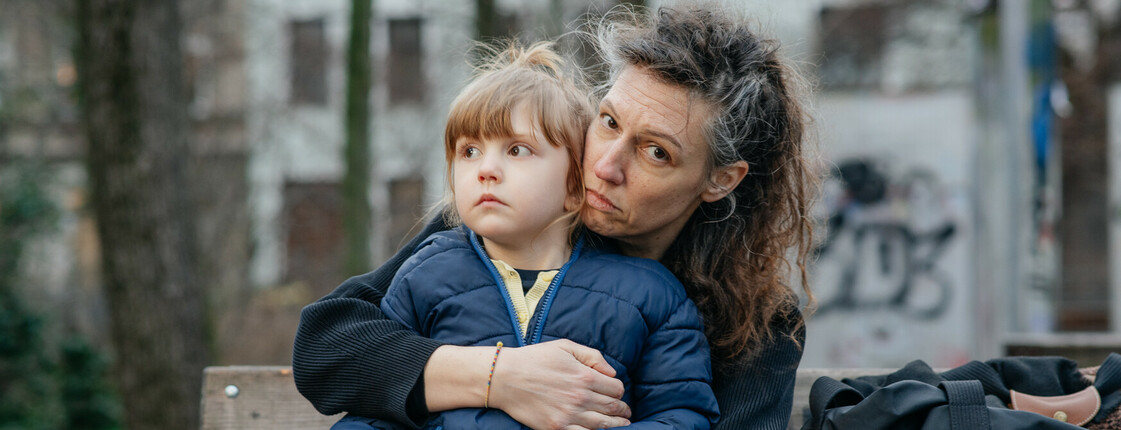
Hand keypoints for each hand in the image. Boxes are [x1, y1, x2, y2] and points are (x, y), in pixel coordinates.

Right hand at [489, 339, 631, 428]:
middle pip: (613, 407)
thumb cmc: (534, 359)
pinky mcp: (557, 428)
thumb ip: (592, 356)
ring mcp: (569, 414)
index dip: (619, 391)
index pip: (616, 388)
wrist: (505, 378)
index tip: (617, 393)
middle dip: (622, 410)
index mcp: (584, 375)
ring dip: (617, 425)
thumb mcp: (565, 347)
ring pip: (604, 425)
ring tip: (622, 425)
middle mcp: (580, 397)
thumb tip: (612, 372)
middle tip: (626, 412)